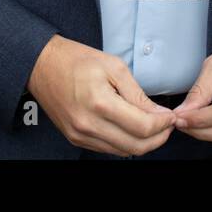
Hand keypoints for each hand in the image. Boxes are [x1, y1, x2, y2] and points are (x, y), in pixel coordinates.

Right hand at [27, 34, 176, 155]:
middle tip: (165, 124)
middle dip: (158, 137)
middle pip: (136, 146)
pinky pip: (108, 149)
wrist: (41, 65)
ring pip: (124, 152)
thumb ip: (137, 94)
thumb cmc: (75, 60)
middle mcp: (88, 125)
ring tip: (150, 125)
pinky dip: (124, 142)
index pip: (143, 127)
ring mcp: (80, 135)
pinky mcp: (75, 139)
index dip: (163, 124)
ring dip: (143, 143)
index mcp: (100, 103)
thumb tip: (159, 114)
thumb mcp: (113, 66)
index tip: (170, 116)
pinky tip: (129, 128)